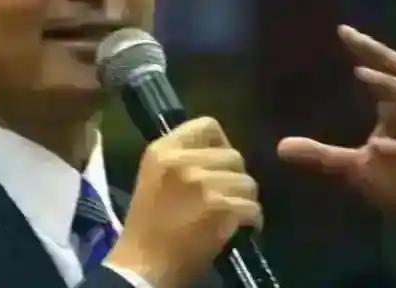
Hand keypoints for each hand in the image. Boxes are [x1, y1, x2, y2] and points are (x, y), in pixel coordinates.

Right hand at [106, 117, 261, 287]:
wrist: (142, 270)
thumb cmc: (149, 227)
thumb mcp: (156, 178)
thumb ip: (184, 157)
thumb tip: (221, 151)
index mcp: (162, 150)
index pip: (208, 125)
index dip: (221, 144)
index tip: (218, 166)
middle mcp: (181, 161)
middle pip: (234, 156)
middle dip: (235, 178)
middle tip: (225, 198)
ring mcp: (202, 183)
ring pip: (248, 182)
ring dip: (245, 201)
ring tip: (231, 216)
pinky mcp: (220, 208)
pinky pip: (253, 207)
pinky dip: (253, 221)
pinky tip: (241, 230)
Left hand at [278, 25, 395, 258]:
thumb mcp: (354, 168)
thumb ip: (322, 156)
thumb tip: (280, 147)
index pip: (386, 69)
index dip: (368, 49)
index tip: (342, 30)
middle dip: (379, 53)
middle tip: (353, 39)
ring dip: (389, 87)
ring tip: (361, 74)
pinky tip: (376, 146)